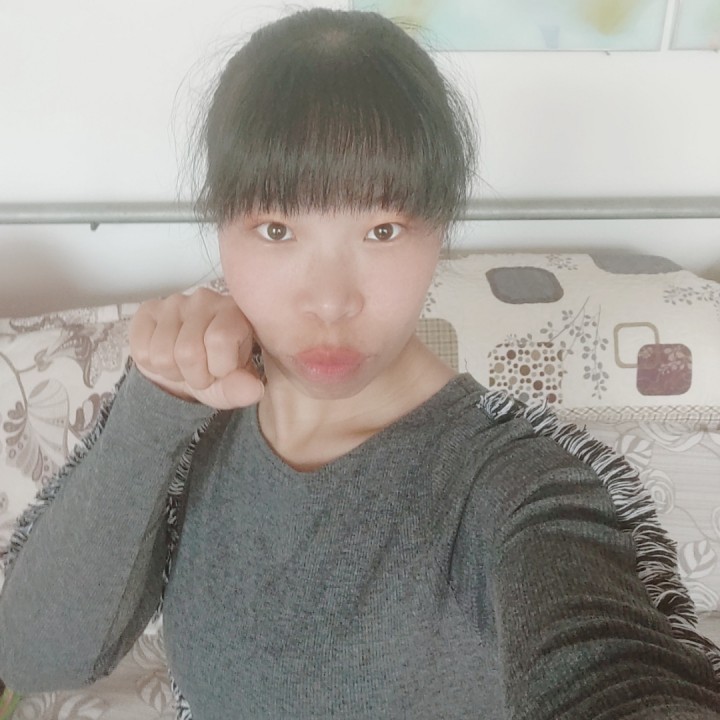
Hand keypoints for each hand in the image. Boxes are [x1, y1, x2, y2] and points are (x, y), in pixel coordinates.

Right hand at [129, 288, 263, 408]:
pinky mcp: (148, 310)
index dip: (217, 368)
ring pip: (162, 354)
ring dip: (172, 371)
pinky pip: (141, 349)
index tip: (221, 371)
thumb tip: (254, 390)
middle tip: (199, 372)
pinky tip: (165, 354)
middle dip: (193, 375)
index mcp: (234, 312)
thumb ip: (244, 388)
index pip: (220, 340)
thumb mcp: (233, 386)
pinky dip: (152, 364)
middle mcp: (205, 299)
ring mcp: (174, 302)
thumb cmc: (215, 370)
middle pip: (188, 351)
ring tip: (182, 365)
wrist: (186, 367)